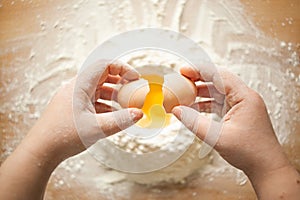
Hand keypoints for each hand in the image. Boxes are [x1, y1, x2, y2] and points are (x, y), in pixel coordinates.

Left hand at [28, 61, 143, 162]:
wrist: (41, 151)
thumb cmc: (63, 136)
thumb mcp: (97, 128)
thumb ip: (121, 120)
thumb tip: (138, 113)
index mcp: (80, 85)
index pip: (104, 65)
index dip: (123, 68)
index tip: (135, 78)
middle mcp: (77, 89)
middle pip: (103, 77)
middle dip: (121, 83)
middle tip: (134, 91)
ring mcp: (74, 99)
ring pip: (99, 91)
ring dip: (114, 96)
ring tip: (127, 106)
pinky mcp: (74, 109)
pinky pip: (94, 102)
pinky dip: (107, 106)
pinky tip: (115, 117)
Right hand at [172, 66, 299, 198]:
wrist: (266, 167)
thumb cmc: (250, 152)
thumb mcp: (217, 137)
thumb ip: (194, 122)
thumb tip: (176, 110)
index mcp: (245, 97)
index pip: (219, 76)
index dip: (199, 71)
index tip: (183, 71)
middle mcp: (245, 98)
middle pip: (218, 81)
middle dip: (198, 80)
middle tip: (181, 80)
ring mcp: (242, 106)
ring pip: (217, 92)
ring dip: (201, 93)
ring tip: (183, 95)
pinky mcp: (238, 114)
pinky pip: (219, 103)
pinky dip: (206, 105)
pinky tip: (193, 108)